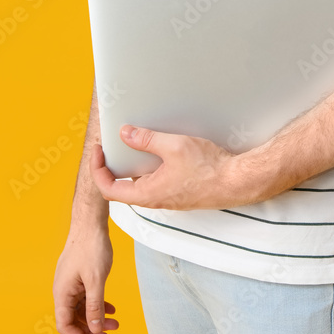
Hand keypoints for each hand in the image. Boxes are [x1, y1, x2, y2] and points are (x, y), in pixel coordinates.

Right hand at [53, 227, 118, 333]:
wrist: (90, 222)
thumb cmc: (90, 246)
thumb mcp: (96, 280)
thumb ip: (95, 306)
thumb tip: (94, 328)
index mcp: (62, 293)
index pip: (65, 326)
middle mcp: (63, 290)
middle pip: (74, 319)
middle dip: (91, 331)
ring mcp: (71, 283)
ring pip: (82, 309)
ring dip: (97, 318)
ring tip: (114, 324)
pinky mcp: (79, 276)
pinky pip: (86, 297)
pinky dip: (98, 304)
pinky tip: (111, 309)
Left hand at [90, 126, 254, 209]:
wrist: (235, 182)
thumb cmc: (207, 169)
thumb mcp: (173, 147)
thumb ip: (147, 140)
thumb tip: (125, 133)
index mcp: (146, 194)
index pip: (108, 189)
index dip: (98, 169)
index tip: (99, 150)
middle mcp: (154, 200)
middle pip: (122, 186)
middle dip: (114, 163)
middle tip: (113, 143)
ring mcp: (166, 197)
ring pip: (139, 183)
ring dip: (133, 164)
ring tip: (134, 141)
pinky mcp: (178, 192)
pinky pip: (155, 181)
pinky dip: (149, 166)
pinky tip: (158, 150)